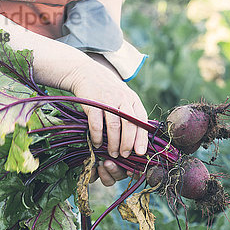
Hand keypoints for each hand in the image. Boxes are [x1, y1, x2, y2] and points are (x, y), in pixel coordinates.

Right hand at [68, 61, 147, 185]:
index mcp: (133, 100)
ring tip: (113, 153)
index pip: (142, 121)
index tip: (141, 153)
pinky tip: (97, 143)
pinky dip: (97, 136)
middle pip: (129, 125)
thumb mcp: (125, 99)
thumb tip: (139, 141)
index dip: (142, 138)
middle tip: (125, 156)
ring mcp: (107, 101)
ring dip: (114, 143)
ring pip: (114, 126)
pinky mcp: (93, 104)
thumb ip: (133, 115)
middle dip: (128, 143)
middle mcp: (123, 99)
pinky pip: (96, 124)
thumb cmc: (109, 92)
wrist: (87, 73)